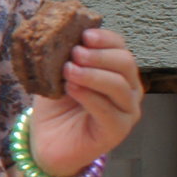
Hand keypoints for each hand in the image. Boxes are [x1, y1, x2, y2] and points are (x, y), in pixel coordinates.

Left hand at [28, 26, 143, 174]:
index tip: (84, 34)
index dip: (105, 38)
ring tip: (68, 70)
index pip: (120, 47)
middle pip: (125, 63)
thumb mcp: (56, 75)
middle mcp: (128, 89)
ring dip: (92, 74)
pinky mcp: (118, 130)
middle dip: (99, 55)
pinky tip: (72, 88)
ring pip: (119, 85)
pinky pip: (109, 110)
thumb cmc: (55, 107)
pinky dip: (90, 96)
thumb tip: (59, 33)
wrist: (48, 143)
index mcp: (116, 71)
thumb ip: (63, 57)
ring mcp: (127, 111)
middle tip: (75, 53)